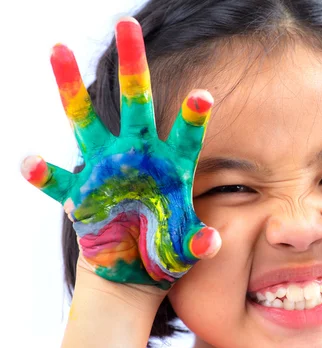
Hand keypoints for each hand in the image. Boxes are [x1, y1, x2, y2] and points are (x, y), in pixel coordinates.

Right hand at [21, 17, 220, 289]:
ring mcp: (105, 170)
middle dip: (133, 65)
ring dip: (70, 88)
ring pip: (85, 121)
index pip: (184, 135)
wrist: (135, 271)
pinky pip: (57, 181)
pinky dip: (44, 174)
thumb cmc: (167, 251)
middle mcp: (137, 157)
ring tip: (57, 50)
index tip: (205, 95)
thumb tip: (211, 241)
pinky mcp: (79, 194)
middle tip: (127, 24)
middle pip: (135, 104)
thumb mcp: (187, 247)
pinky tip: (33, 162)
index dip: (192, 115)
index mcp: (171, 166)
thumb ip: (199, 242)